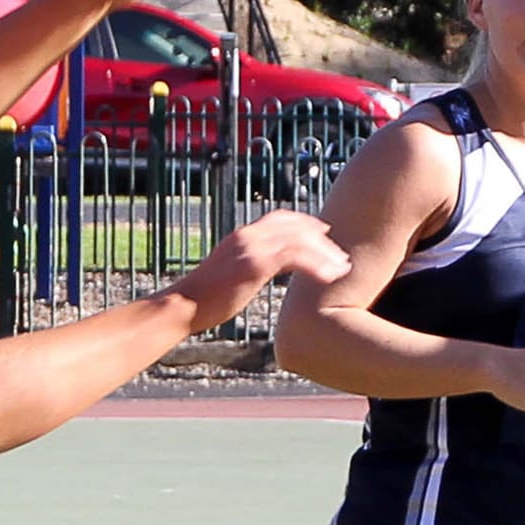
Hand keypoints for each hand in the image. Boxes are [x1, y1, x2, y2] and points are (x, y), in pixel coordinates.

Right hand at [178, 213, 347, 332]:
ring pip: (299, 241)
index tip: (324, 231)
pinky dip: (316, 265)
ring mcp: (251, 248)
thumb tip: (260, 271)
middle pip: (294, 227)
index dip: (305, 223)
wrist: (183, 305)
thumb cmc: (203, 299)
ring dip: (325, 254)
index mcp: (241, 236)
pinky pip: (295, 258)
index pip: (279, 218)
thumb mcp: (228, 274)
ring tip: (341, 268)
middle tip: (340, 254)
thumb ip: (247, 265)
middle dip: (321, 240)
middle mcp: (247, 236)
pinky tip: (328, 277)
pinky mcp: (254, 264)